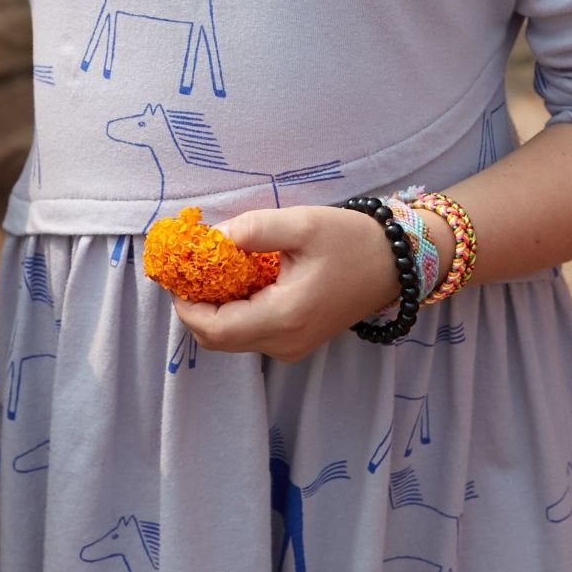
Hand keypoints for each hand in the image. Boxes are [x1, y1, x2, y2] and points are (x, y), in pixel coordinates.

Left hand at [173, 206, 402, 362]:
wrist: (397, 264)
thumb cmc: (353, 241)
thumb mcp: (302, 224)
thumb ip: (253, 230)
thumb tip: (212, 239)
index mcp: (284, 317)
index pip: (214, 329)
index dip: (185, 305)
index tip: (174, 274)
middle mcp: (285, 342)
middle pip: (217, 339)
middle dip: (194, 307)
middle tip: (186, 270)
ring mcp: (292, 347)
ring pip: (232, 338)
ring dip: (213, 309)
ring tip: (210, 270)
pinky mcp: (296, 341)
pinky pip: (251, 333)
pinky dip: (234, 311)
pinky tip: (237, 280)